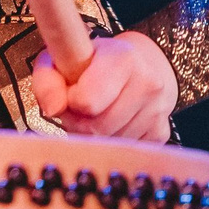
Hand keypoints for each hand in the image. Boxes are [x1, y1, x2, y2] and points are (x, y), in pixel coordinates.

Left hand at [32, 31, 178, 140]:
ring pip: (108, 143)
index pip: (86, 101)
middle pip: (95, 128)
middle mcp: (147, 83)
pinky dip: (111, 142)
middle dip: (78, 121)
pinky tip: (112, 122)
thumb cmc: (98, 62)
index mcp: (122, 58)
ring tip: (96, 113)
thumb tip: (52, 109)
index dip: (70, 101)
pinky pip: (123, 152)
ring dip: (94, 134)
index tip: (71, 92)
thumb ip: (47, 79)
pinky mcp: (161, 133)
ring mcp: (158, 111)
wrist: (142, 65)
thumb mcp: (66, 56)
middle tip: (79, 106)